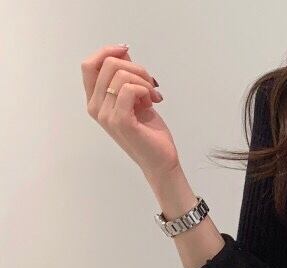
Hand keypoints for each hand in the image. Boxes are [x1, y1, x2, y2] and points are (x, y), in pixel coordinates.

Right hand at [80, 43, 179, 181]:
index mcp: (95, 101)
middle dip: (135, 68)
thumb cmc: (149, 133)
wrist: (161, 161)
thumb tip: (123, 53)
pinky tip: (152, 102)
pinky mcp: (120, 121)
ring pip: (120, 75)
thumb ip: (126, 77)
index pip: (89, 65)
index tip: (127, 50)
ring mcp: (106, 115)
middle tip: (151, 85)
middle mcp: (95, 107)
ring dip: (144, 80)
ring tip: (153, 97)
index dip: (107, 52)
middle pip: (107, 65)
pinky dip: (145, 90)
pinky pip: (130, 89)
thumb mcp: (136, 98)